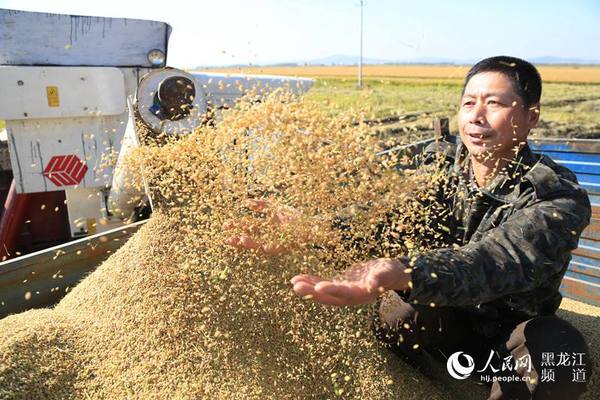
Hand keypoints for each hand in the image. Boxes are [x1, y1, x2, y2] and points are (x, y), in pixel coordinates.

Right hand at [225, 198, 299, 255]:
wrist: (312, 224)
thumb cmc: (295, 217)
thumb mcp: (276, 208)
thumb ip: (262, 205)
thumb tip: (246, 202)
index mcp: (266, 228)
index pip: (248, 229)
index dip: (236, 228)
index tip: (225, 226)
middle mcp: (268, 237)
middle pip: (250, 239)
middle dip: (237, 240)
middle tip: (226, 239)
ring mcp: (275, 243)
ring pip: (258, 245)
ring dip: (248, 243)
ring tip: (239, 239)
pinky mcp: (283, 247)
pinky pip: (272, 248)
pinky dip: (265, 247)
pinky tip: (260, 245)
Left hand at [291, 258, 410, 305]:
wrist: (390, 274)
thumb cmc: (390, 272)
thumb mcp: (386, 273)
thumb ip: (379, 278)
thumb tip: (373, 284)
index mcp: (361, 294)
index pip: (344, 293)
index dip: (331, 290)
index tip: (318, 287)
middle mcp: (350, 296)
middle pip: (328, 296)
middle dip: (312, 291)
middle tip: (296, 285)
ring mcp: (344, 292)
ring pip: (323, 292)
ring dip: (308, 287)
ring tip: (293, 282)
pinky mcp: (341, 285)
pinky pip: (324, 284)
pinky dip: (312, 281)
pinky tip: (300, 278)